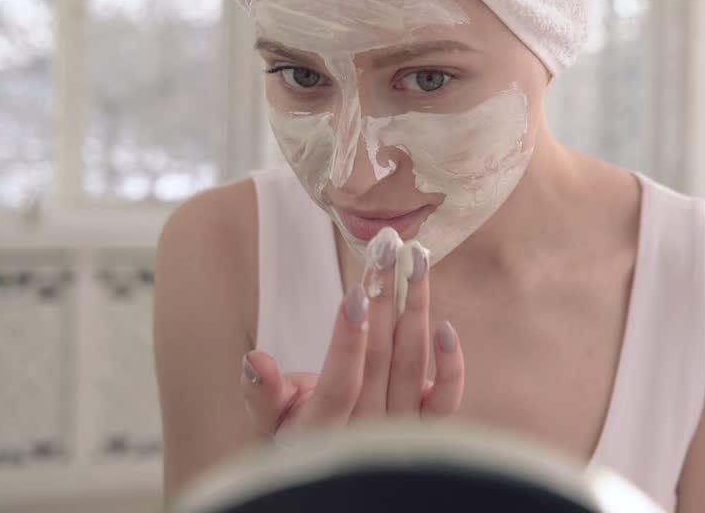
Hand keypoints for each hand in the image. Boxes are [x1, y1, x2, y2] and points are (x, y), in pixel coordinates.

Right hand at [240, 239, 463, 437]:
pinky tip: (445, 326)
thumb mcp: (271, 411)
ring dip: (415, 310)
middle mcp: (364, 435)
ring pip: (411, 366)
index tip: (356, 294)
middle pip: (379, 362)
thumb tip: (254, 361)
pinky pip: (447, 400)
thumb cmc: (300, 421)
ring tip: (415, 263)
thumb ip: (262, 391)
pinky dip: (451, 365)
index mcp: (319, 432)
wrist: (332, 452)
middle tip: (387, 251)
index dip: (347, 341)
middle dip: (383, 301)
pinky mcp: (429, 426)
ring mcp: (400, 432)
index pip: (339, 385)